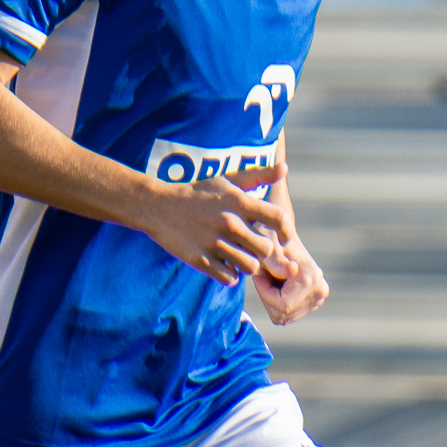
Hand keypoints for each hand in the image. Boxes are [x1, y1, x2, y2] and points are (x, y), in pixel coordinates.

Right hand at [139, 172, 290, 284]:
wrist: (159, 206)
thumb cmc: (199, 193)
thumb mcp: (228, 180)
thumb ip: (258, 176)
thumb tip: (285, 167)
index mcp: (239, 201)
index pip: (279, 218)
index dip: (287, 231)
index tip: (284, 237)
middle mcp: (229, 222)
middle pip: (266, 249)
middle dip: (262, 250)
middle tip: (251, 246)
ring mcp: (214, 243)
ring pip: (250, 267)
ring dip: (247, 264)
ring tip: (237, 256)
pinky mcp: (201, 260)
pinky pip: (230, 278)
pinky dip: (230, 275)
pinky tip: (224, 264)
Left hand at [254, 233, 328, 323]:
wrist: (282, 234)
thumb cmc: (271, 237)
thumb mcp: (268, 246)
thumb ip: (276, 260)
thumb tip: (291, 270)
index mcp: (312, 277)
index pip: (283, 305)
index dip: (264, 292)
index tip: (258, 273)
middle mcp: (320, 290)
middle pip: (282, 313)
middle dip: (266, 295)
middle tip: (263, 273)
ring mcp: (318, 299)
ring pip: (283, 316)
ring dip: (269, 299)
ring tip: (271, 276)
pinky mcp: (312, 303)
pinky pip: (285, 314)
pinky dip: (275, 302)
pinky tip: (277, 283)